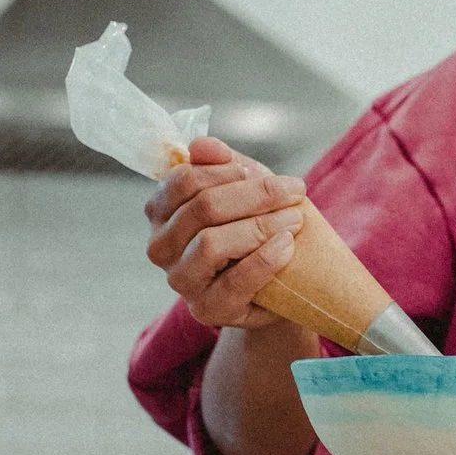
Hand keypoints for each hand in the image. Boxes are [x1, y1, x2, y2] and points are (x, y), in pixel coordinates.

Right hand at [145, 136, 309, 330]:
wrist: (280, 282)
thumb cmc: (255, 227)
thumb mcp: (243, 189)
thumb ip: (223, 164)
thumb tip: (200, 144)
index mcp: (161, 210)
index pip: (185, 180)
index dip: (226, 170)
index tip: (261, 173)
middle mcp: (161, 247)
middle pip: (203, 208)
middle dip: (255, 196)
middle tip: (294, 192)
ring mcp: (181, 281)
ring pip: (211, 244)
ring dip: (260, 227)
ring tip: (294, 219)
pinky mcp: (206, 310)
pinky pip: (233, 282)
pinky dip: (264, 260)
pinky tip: (287, 245)